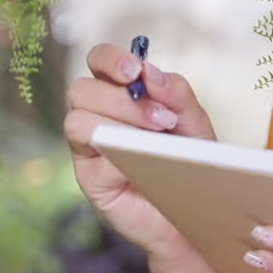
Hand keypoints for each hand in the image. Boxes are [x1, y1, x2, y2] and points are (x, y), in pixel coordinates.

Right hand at [64, 43, 216, 265]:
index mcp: (120, 94)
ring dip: (118, 125)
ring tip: (156, 137)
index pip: (98, 61)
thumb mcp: (193, 122)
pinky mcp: (90, 180)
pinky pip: (90, 159)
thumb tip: (150, 72)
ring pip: (76, 121)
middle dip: (121, 99)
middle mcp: (97, 117)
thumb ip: (176, 93)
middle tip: (162, 118)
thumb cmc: (190, 161)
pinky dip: (120, 156)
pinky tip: (145, 164)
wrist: (196, 213)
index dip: (110, 59)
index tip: (135, 70)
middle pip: (82, 89)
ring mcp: (89, 149)